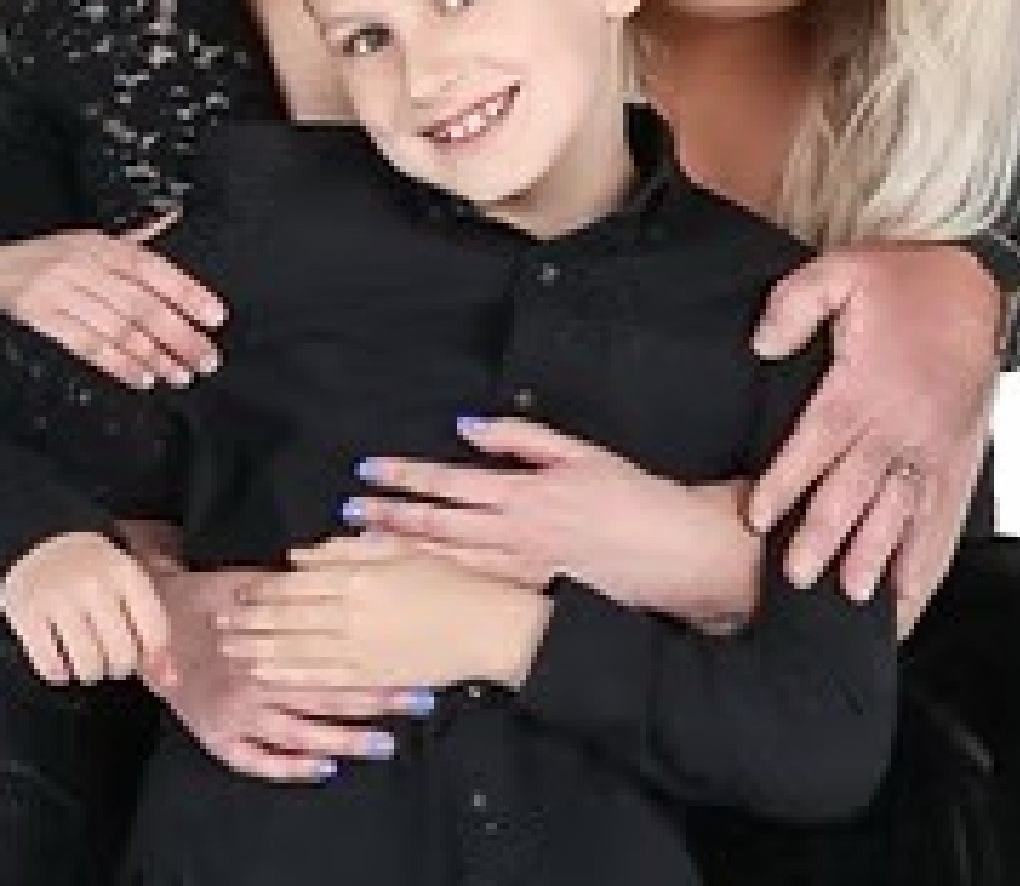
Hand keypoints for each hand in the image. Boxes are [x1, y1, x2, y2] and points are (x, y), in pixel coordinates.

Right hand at [0, 220, 224, 389]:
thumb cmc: (38, 265)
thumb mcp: (83, 244)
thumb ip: (130, 242)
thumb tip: (173, 218)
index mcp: (96, 245)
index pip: (151, 267)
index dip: (186, 291)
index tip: (215, 315)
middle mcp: (80, 267)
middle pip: (141, 303)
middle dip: (180, 334)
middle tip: (207, 358)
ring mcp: (57, 295)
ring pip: (118, 328)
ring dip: (155, 355)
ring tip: (180, 374)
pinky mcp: (38, 323)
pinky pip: (87, 347)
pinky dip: (118, 365)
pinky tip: (141, 377)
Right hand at [0, 532, 172, 686]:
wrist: (39, 541)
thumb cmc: (95, 572)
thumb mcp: (128, 585)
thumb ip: (152, 628)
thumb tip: (172, 680)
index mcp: (124, 570)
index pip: (155, 630)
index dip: (154, 653)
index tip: (145, 652)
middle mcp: (92, 582)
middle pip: (123, 657)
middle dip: (120, 665)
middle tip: (111, 653)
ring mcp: (57, 597)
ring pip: (89, 667)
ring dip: (91, 671)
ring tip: (88, 656)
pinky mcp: (25, 613)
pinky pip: (51, 668)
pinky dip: (59, 672)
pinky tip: (61, 658)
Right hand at [149, 564, 416, 779]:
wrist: (149, 622)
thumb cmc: (206, 597)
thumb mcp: (248, 580)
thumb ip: (291, 587)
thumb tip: (341, 568)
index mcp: (266, 637)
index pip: (332, 654)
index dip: (374, 662)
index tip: (412, 667)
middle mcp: (255, 679)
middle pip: (324, 693)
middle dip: (374, 701)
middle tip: (416, 703)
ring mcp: (236, 714)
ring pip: (299, 731)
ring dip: (344, 738)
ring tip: (384, 744)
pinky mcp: (217, 737)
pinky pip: (256, 761)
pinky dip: (289, 767)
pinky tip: (322, 767)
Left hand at [217, 535, 550, 692]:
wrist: (486, 626)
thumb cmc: (448, 578)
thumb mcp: (399, 548)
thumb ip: (348, 548)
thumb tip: (301, 554)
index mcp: (358, 575)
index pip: (297, 582)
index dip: (263, 588)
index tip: (236, 589)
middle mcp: (352, 612)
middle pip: (288, 617)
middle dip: (250, 621)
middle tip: (218, 621)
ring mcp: (359, 649)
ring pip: (296, 650)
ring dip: (259, 649)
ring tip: (231, 648)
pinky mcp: (370, 676)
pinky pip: (321, 679)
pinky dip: (289, 676)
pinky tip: (267, 675)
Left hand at [343, 417, 760, 628]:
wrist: (672, 552)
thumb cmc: (628, 494)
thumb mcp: (577, 450)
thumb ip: (519, 437)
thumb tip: (467, 426)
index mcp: (524, 492)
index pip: (450, 481)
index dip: (406, 476)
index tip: (369, 470)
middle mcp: (516, 533)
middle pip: (438, 525)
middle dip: (388, 518)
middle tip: (347, 514)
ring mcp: (522, 569)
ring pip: (450, 561)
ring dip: (404, 552)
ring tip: (365, 545)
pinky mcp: (533, 593)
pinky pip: (476, 585)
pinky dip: (440, 579)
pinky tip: (415, 577)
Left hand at [747, 241, 999, 624]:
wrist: (982, 289)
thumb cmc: (907, 282)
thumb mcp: (839, 271)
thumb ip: (792, 306)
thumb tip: (761, 345)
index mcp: (865, 386)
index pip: (816, 445)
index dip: (786, 484)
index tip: (759, 517)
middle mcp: (901, 427)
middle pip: (854, 493)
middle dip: (822, 538)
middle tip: (796, 578)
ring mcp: (934, 449)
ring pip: (900, 515)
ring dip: (875, 558)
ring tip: (852, 597)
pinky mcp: (959, 459)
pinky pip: (944, 518)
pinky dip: (930, 559)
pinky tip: (914, 591)